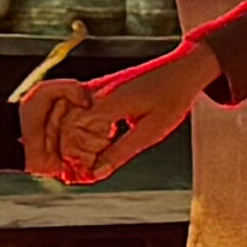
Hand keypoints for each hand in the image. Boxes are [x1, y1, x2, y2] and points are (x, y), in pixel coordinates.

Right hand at [28, 58, 195, 188]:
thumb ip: (121, 152)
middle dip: (67, 151)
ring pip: (69, 118)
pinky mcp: (101, 92)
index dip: (72, 155)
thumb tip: (95, 174)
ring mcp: (97, 90)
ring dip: (73, 142)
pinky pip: (80, 113)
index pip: (72, 129)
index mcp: (109, 101)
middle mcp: (98, 93)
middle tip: (80, 175)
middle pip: (64, 124)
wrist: (183, 71)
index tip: (83, 175)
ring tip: (85, 165)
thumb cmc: (171, 99)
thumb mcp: (150, 132)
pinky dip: (83, 133)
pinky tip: (95, 148)